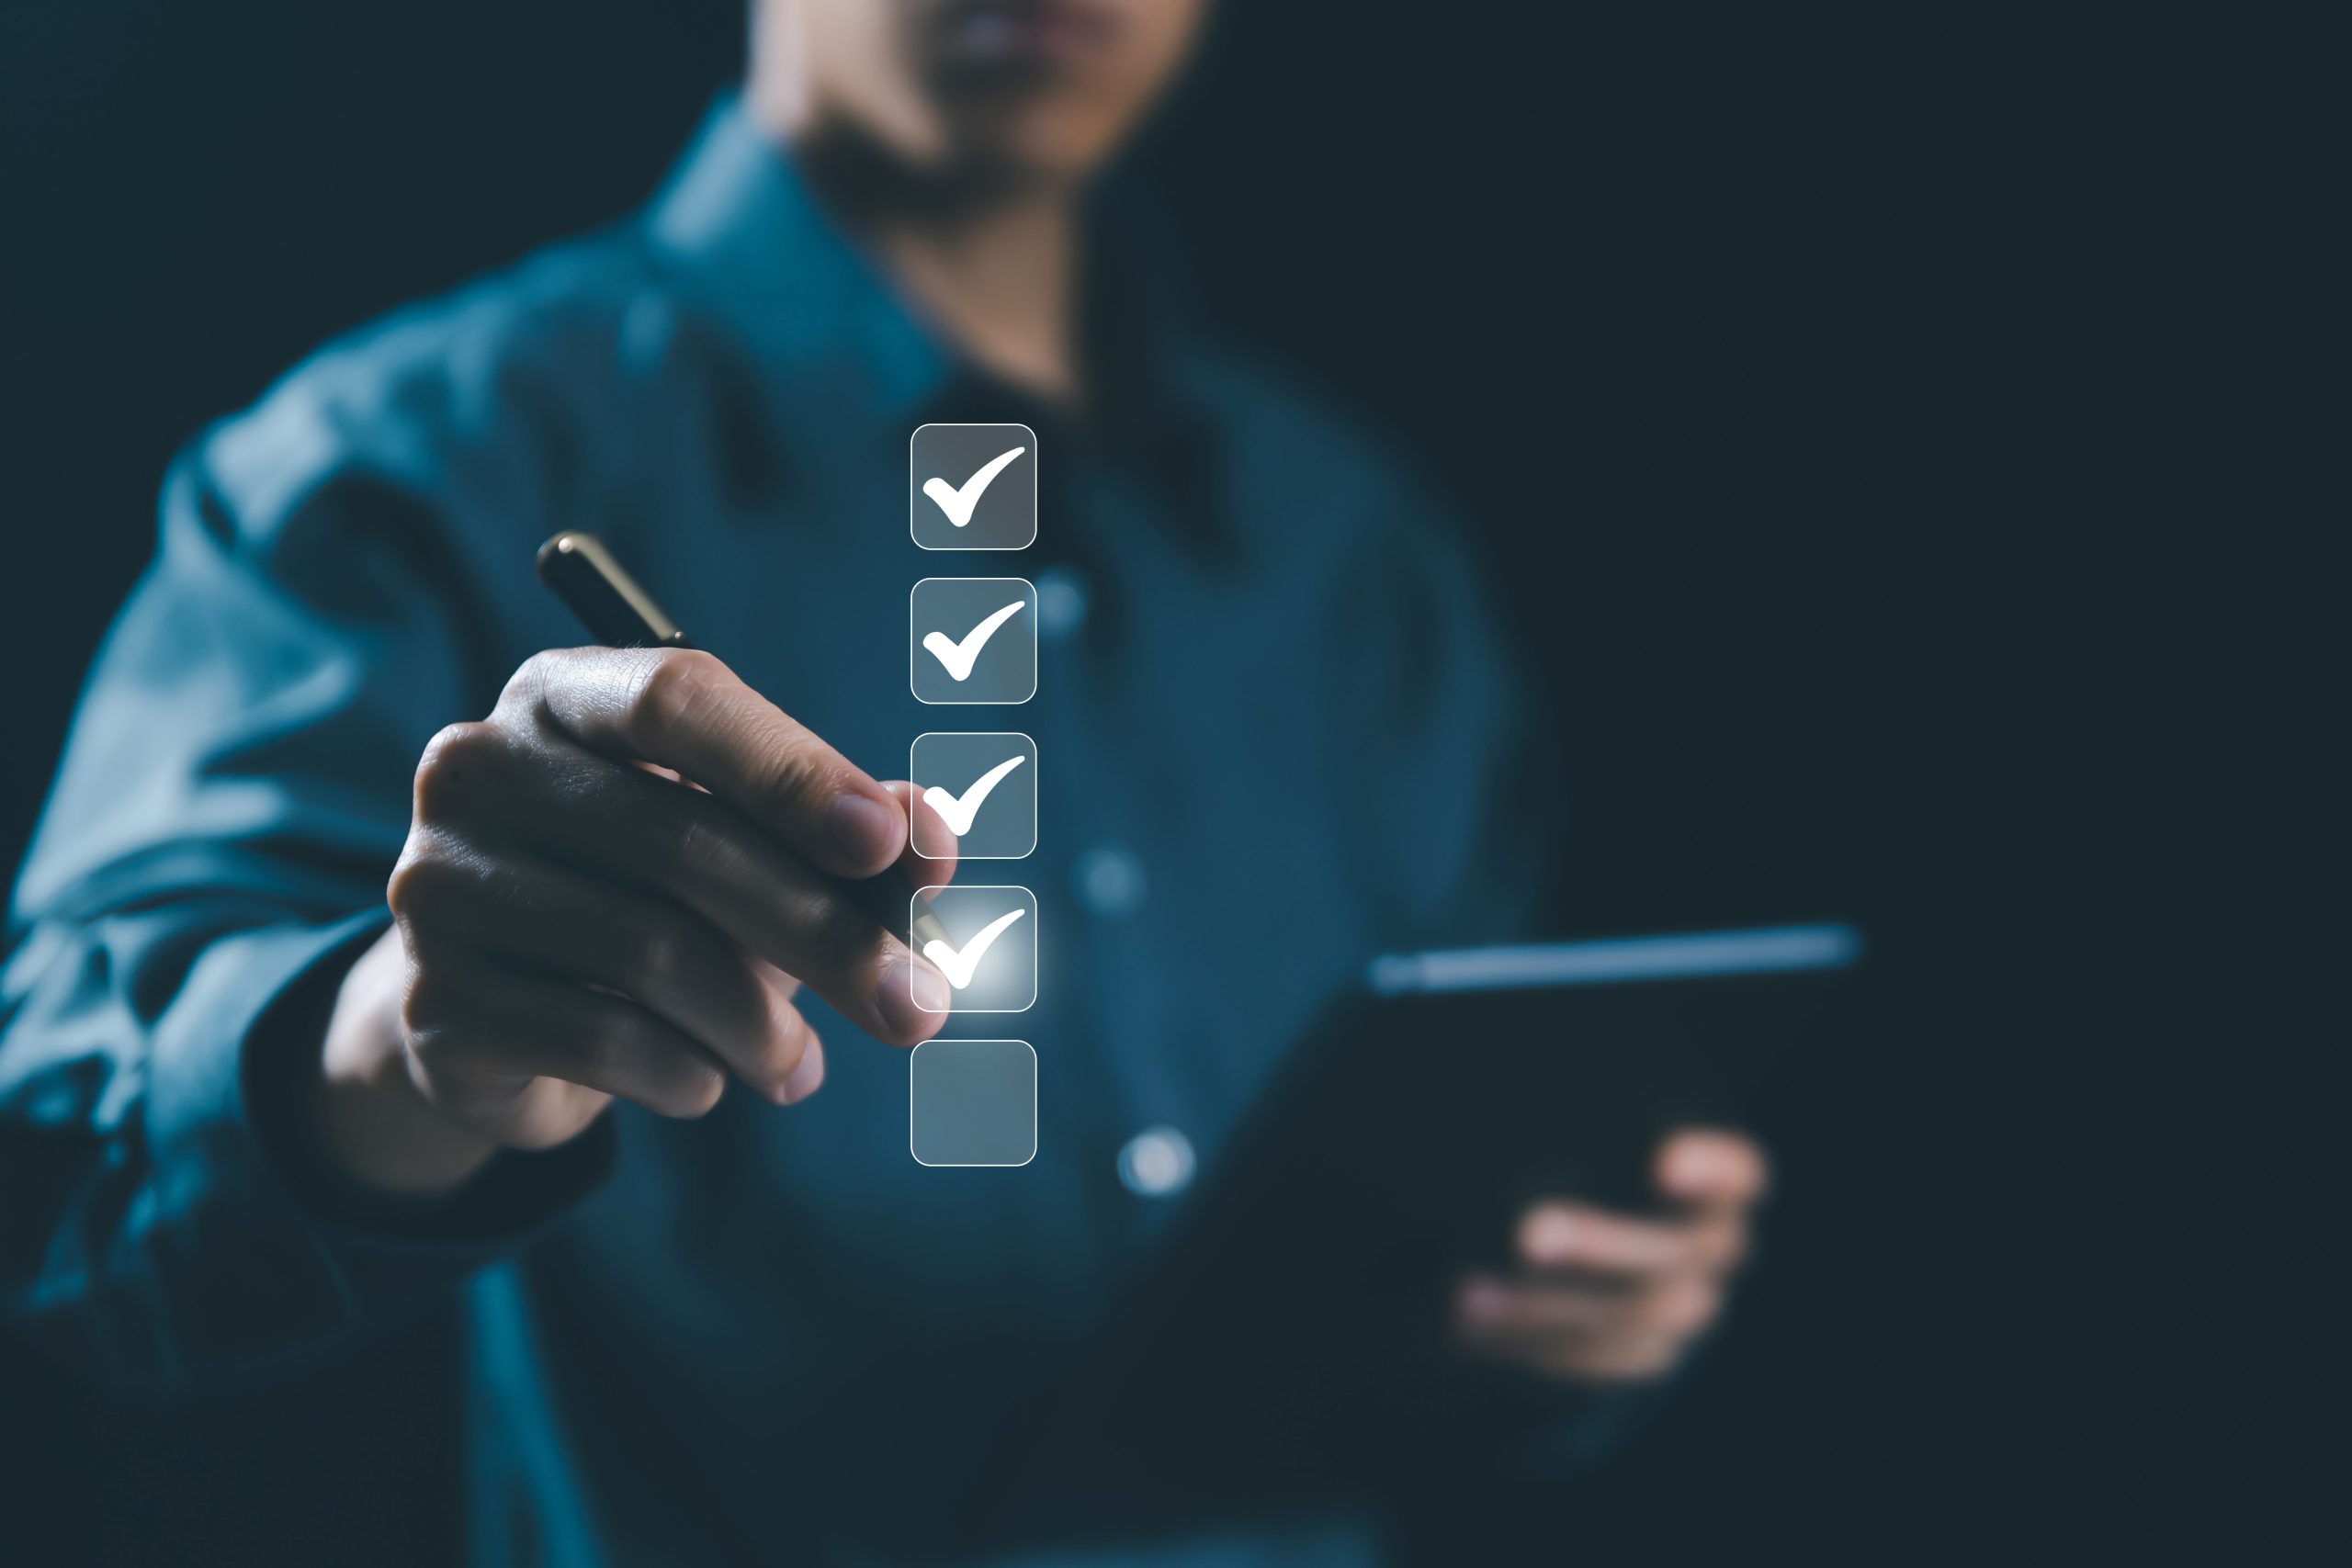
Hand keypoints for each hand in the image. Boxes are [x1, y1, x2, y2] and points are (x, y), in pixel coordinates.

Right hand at [310, 646, 955, 1196]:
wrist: (501, 1014)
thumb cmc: (656, 899)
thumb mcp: (753, 848)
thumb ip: (850, 831)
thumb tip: (930, 843)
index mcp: (563, 695)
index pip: (678, 698)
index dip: (792, 770)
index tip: (890, 845)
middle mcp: (478, 768)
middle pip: (679, 841)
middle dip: (824, 934)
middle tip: (918, 1007)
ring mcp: (437, 882)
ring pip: (646, 952)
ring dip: (759, 1025)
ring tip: (799, 1064)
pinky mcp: (430, 1000)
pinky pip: (598, 1040)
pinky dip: (686, 1073)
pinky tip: (708, 1082)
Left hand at [1451, 1129, 1767, 1384]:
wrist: (1548, 1230)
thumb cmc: (1558, 1141)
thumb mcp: (1565, 1117)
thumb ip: (1559, 1110)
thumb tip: (1510, 1079)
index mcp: (1712, 1180)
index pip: (1736, 1174)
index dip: (1713, 1170)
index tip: (1664, 1161)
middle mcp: (1709, 1246)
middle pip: (1673, 1252)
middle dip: (1597, 1243)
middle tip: (1530, 1233)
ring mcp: (1679, 1306)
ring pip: (1628, 1316)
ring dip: (1546, 1302)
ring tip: (1472, 1290)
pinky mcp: (1634, 1352)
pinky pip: (1588, 1356)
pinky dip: (1525, 1336)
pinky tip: (1468, 1312)